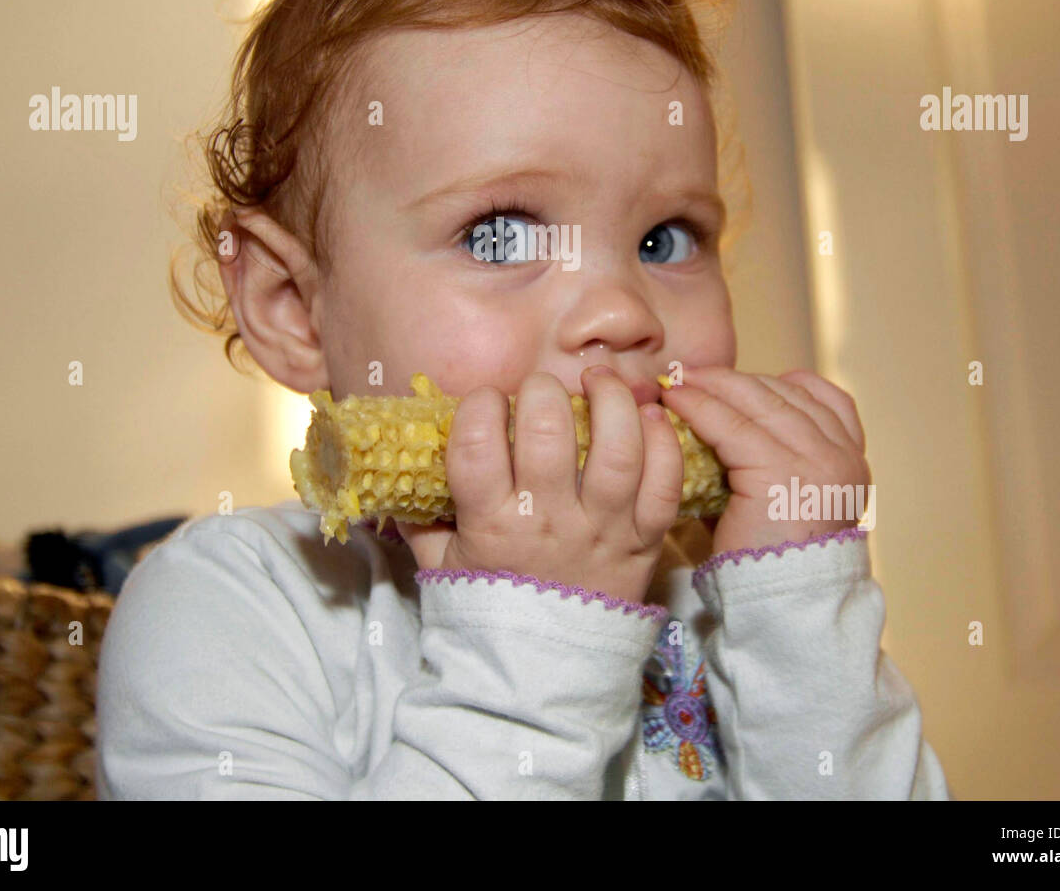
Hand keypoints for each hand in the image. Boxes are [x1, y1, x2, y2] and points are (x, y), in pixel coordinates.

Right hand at [397, 366, 683, 605]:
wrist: (542, 676)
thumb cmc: (487, 610)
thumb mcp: (439, 565)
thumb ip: (419, 515)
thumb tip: (395, 466)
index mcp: (491, 524)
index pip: (476, 445)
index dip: (479, 406)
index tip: (486, 400)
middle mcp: (549, 522)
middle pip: (549, 433)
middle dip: (542, 392)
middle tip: (540, 389)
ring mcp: (602, 530)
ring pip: (617, 449)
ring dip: (611, 400)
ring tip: (599, 382)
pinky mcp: (645, 541)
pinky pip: (664, 482)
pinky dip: (662, 442)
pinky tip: (649, 417)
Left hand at [658, 367, 870, 555]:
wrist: (778, 607)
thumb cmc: (767, 560)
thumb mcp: (780, 498)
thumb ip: (765, 457)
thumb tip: (716, 423)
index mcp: (851, 461)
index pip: (820, 396)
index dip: (773, 381)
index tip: (732, 380)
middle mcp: (842, 455)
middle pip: (784, 392)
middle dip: (733, 379)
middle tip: (690, 372)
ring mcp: (816, 459)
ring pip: (756, 400)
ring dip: (711, 385)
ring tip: (676, 380)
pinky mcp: (779, 469)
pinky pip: (730, 424)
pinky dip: (697, 406)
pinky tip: (673, 401)